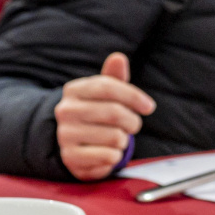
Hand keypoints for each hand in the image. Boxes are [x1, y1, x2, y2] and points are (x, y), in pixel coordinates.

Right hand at [54, 52, 155, 180]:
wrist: (73, 145)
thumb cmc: (96, 114)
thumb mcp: (104, 95)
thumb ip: (113, 78)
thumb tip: (118, 57)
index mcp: (73, 90)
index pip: (108, 86)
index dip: (133, 96)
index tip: (149, 107)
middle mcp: (65, 110)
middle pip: (114, 113)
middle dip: (132, 122)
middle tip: (132, 126)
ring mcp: (65, 134)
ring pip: (115, 137)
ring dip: (123, 141)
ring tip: (116, 140)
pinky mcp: (71, 157)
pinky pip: (109, 157)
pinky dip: (115, 157)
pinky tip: (108, 153)